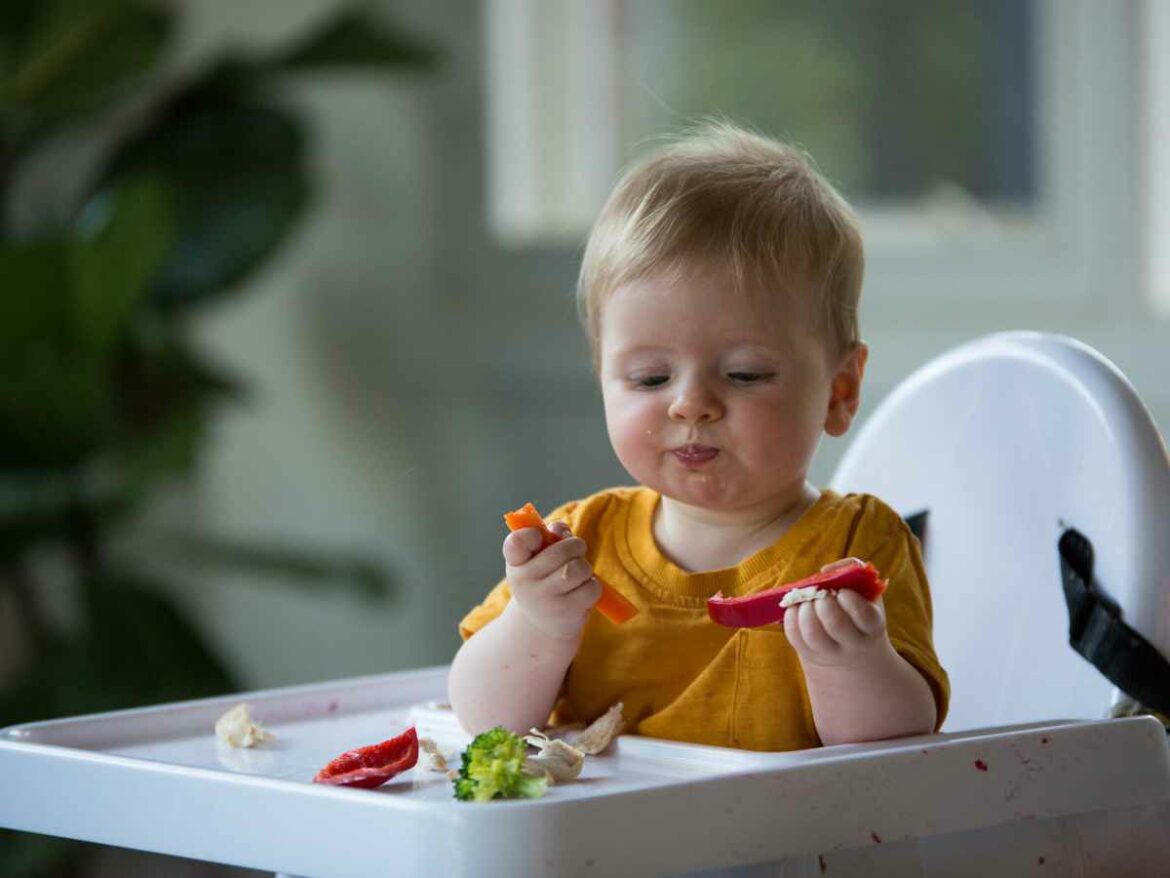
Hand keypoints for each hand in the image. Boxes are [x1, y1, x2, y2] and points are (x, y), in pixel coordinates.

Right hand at [503, 520, 601, 639]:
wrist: (542, 625)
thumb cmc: (543, 580)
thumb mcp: (537, 559)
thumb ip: (549, 536)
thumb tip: (560, 530)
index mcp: (515, 563)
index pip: (515, 543)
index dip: (529, 533)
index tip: (539, 535)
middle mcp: (525, 583)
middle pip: (559, 552)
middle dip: (576, 545)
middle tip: (577, 549)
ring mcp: (545, 600)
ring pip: (578, 569)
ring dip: (585, 566)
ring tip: (579, 572)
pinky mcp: (566, 613)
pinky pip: (591, 588)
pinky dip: (593, 585)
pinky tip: (582, 590)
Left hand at [783, 566, 888, 668]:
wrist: (853, 650)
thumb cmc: (858, 609)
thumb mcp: (865, 591)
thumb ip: (851, 570)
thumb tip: (826, 569)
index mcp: (872, 626)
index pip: (865, 617)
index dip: (851, 601)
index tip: (842, 591)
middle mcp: (853, 644)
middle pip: (835, 624)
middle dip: (823, 602)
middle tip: (821, 593)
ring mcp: (830, 652)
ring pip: (812, 633)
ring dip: (805, 609)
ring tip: (807, 599)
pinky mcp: (809, 653)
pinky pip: (794, 635)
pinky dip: (791, 616)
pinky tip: (796, 607)